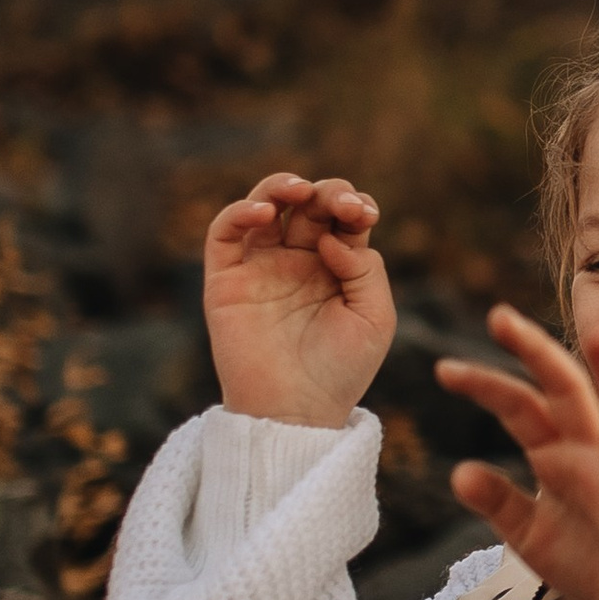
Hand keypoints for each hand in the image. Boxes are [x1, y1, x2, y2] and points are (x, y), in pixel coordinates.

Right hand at [204, 173, 394, 428]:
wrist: (295, 413)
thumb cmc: (340, 371)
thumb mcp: (375, 318)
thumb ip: (365, 270)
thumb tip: (333, 238)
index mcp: (336, 267)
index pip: (344, 217)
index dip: (355, 203)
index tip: (364, 214)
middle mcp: (298, 261)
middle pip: (309, 205)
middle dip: (327, 192)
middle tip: (340, 205)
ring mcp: (260, 268)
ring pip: (264, 205)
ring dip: (281, 187)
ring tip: (299, 192)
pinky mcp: (225, 280)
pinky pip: (223, 233)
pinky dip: (239, 212)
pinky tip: (264, 214)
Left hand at [436, 307, 598, 599]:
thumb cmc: (588, 560)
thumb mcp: (529, 534)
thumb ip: (499, 502)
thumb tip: (460, 471)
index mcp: (565, 457)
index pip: (524, 409)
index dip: (487, 386)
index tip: (444, 369)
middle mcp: (597, 460)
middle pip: (568, 395)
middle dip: (537, 354)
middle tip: (498, 316)